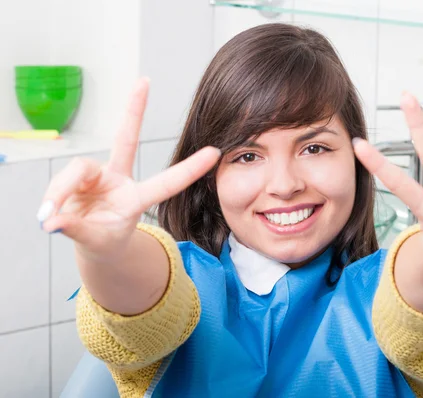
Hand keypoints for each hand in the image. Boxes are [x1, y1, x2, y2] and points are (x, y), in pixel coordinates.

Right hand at [37, 77, 220, 264]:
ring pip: (77, 169)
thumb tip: (51, 221)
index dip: (189, 168)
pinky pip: (60, 180)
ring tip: (48, 217)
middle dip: (134, 110)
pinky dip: (51, 198)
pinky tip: (47, 215)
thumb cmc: (104, 241)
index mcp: (137, 199)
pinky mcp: (77, 177)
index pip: (167, 182)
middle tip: (144, 82)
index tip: (215, 152)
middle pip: (125, 140)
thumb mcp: (96, 242)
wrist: (94, 243)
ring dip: (60, 192)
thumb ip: (76, 231)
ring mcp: (99, 175)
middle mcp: (120, 180)